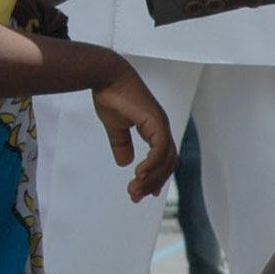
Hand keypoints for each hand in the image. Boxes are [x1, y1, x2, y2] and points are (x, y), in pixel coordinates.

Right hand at [90, 57, 176, 201]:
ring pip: (165, 159)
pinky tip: (139, 175)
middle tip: (135, 196)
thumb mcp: (115, 127)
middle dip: (153, 183)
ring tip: (135, 190)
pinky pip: (159, 150)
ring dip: (151, 178)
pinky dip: (152, 165)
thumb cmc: (110, 95)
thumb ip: (121, 144)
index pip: (163, 158)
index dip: (156, 176)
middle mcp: (161, 127)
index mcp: (154, 128)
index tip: (145, 193)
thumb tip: (124, 163)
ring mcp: (160, 124)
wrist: (107, 77)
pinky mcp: (155, 121)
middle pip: (167, 163)